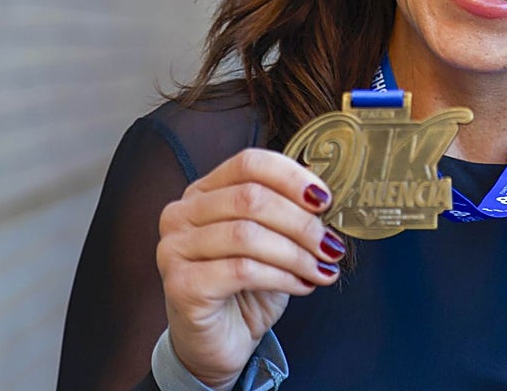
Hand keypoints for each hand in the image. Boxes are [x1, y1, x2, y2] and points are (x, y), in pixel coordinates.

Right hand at [156, 148, 344, 389]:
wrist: (219, 344)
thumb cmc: (246, 288)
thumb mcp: (272, 240)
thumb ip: (289, 211)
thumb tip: (324, 195)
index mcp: (204, 191)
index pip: (249, 163)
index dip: (292, 177)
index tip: (325, 200)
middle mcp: (182, 214)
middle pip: (251, 198)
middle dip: (301, 222)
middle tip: (330, 244)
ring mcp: (175, 249)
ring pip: (248, 235)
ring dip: (296, 252)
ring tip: (321, 268)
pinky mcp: (181, 285)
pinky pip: (242, 270)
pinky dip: (281, 276)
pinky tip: (301, 285)